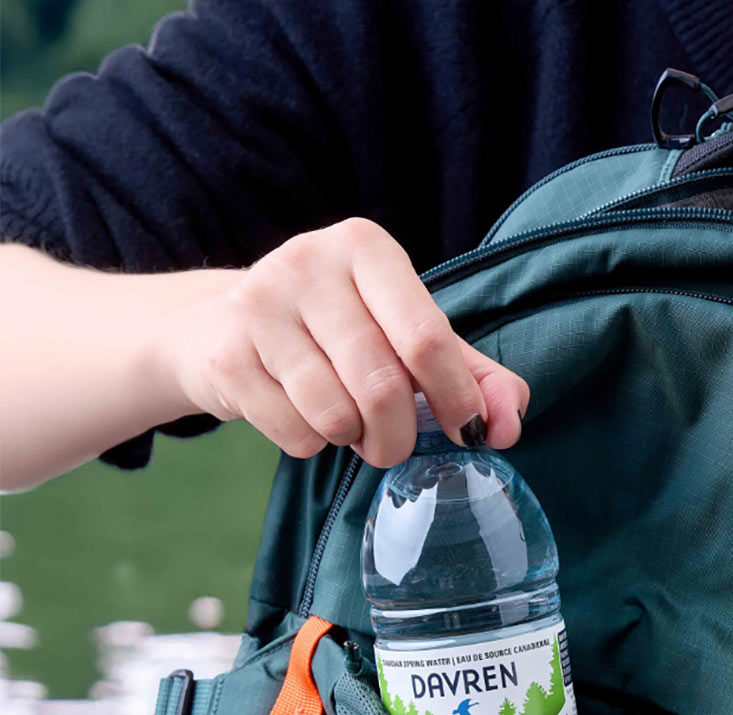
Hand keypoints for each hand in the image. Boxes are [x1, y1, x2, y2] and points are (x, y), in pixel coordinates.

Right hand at [167, 218, 528, 466]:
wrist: (222, 326)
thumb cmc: (337, 332)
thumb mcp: (407, 335)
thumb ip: (471, 374)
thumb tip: (509, 425)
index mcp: (366, 248)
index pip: (425, 336)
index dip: (457, 397)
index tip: (469, 431)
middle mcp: (309, 263)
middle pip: (382, 385)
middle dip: (399, 436)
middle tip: (396, 445)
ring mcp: (259, 306)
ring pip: (335, 415)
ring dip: (353, 440)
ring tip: (347, 422)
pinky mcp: (225, 354)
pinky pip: (294, 433)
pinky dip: (312, 444)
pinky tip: (303, 415)